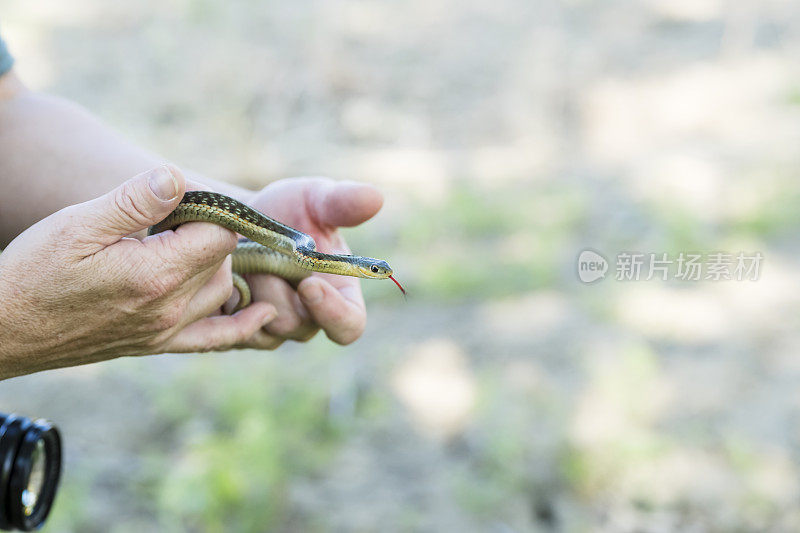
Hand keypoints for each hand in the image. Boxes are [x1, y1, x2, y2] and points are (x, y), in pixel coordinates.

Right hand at [0, 166, 275, 378]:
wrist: (4, 330)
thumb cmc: (33, 272)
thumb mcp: (77, 226)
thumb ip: (133, 202)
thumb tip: (177, 178)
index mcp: (155, 275)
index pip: (219, 234)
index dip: (209, 210)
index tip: (184, 198)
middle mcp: (170, 308)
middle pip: (223, 261)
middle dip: (210, 233)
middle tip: (176, 217)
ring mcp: (165, 331)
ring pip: (221, 292)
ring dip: (217, 265)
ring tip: (190, 243)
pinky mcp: (156, 345)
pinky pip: (214, 339)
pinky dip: (242, 326)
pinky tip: (264, 315)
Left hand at [229, 177, 383, 347]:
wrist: (240, 217)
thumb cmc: (289, 209)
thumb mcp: (314, 199)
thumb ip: (342, 202)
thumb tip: (375, 198)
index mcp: (340, 297)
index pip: (349, 327)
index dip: (333, 313)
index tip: (310, 283)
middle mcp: (308, 320)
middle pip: (296, 327)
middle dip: (275, 290)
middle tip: (259, 255)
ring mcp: (270, 330)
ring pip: (259, 330)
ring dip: (247, 293)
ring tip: (240, 258)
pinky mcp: (236, 332)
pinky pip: (227, 331)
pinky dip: (221, 301)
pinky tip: (219, 271)